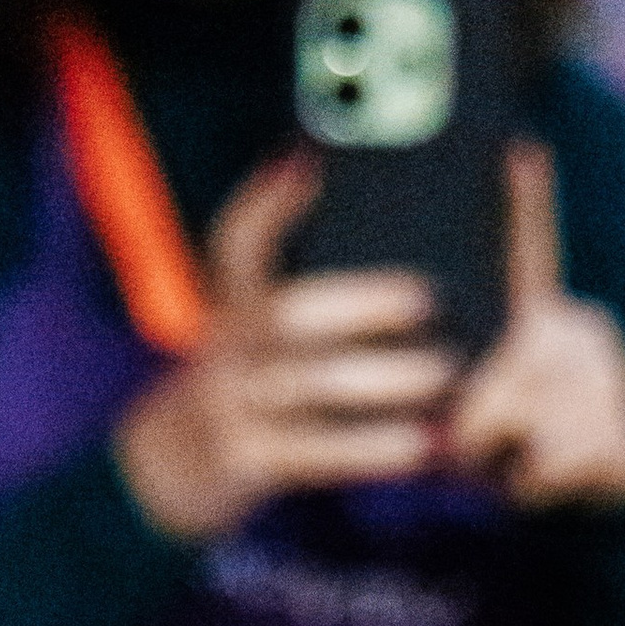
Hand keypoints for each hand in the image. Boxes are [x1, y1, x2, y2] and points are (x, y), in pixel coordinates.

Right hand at [115, 158, 457, 540]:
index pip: (239, 243)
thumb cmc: (243, 373)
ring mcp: (234, 404)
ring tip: (447, 372)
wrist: (176, 460)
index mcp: (232, 304)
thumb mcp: (242, 315)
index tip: (317, 169)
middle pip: (290, 315)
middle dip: (361, 304)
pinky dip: (373, 450)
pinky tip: (425, 444)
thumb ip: (275, 250)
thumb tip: (312, 165)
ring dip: (384, 382)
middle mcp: (228, 347)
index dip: (269, 205)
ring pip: (313, 386)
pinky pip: (319, 453)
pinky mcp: (249, 459)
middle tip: (431, 299)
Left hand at [445, 147, 624, 509]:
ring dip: (504, 465)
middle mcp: (583, 334)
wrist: (617, 493)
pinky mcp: (620, 438)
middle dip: (474, 429)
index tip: (524, 144)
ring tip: (531, 464)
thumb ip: (471, 403)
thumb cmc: (537, 445)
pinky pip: (543, 469)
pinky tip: (560, 483)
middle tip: (501, 446)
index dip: (528, 202)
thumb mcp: (496, 412)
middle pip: (489, 381)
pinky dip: (536, 491)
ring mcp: (608, 384)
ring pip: (511, 428)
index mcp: (549, 318)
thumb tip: (454, 435)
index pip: (534, 256)